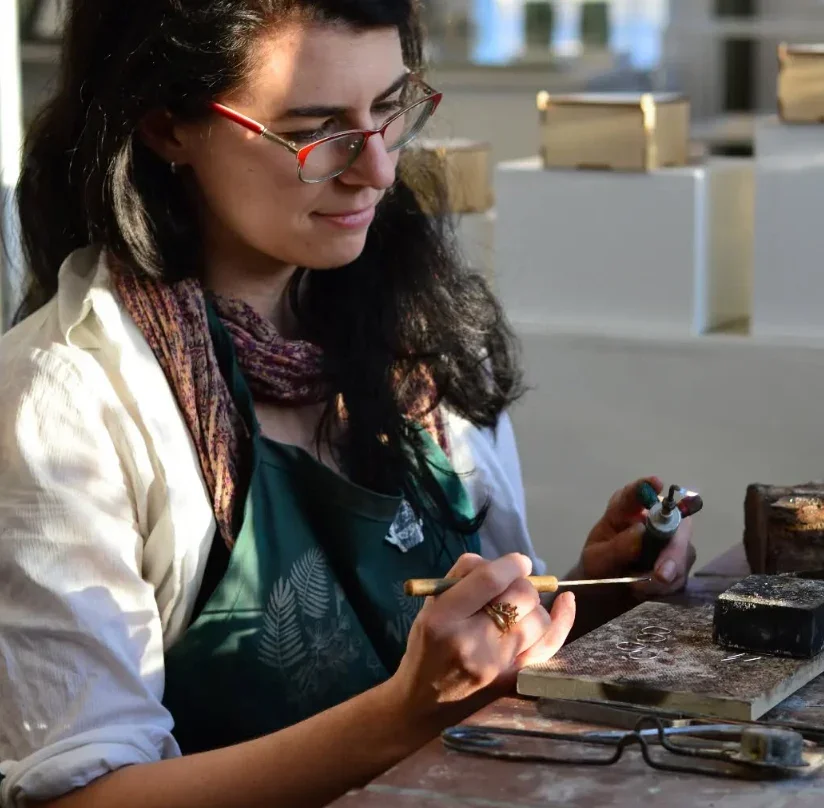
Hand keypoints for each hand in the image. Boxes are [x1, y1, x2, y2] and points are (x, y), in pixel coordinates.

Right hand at [390, 552, 575, 729]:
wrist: (422, 705)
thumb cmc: (425, 649)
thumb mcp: (430, 607)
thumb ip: (462, 577)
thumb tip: (502, 564)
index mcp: (444, 618)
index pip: (490, 580)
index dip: (511, 565)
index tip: (518, 562)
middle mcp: (472, 642)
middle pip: (520, 597)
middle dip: (522, 583)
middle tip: (511, 587)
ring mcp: (497, 665)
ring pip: (538, 619)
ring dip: (533, 605)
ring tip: (517, 609)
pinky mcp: (514, 679)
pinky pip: (550, 646)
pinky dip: (562, 620)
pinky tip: (566, 601)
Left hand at [578, 476, 696, 596]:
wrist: (603, 597)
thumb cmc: (596, 569)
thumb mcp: (598, 560)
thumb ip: (618, 547)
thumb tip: (642, 532)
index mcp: (623, 512)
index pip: (634, 494)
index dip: (646, 487)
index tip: (656, 484)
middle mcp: (649, 521)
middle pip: (674, 522)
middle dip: (673, 548)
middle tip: (661, 574)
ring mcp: (667, 541)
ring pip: (684, 550)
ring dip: (669, 572)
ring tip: (642, 587)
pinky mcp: (677, 563)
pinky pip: (683, 572)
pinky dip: (669, 585)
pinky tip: (648, 591)